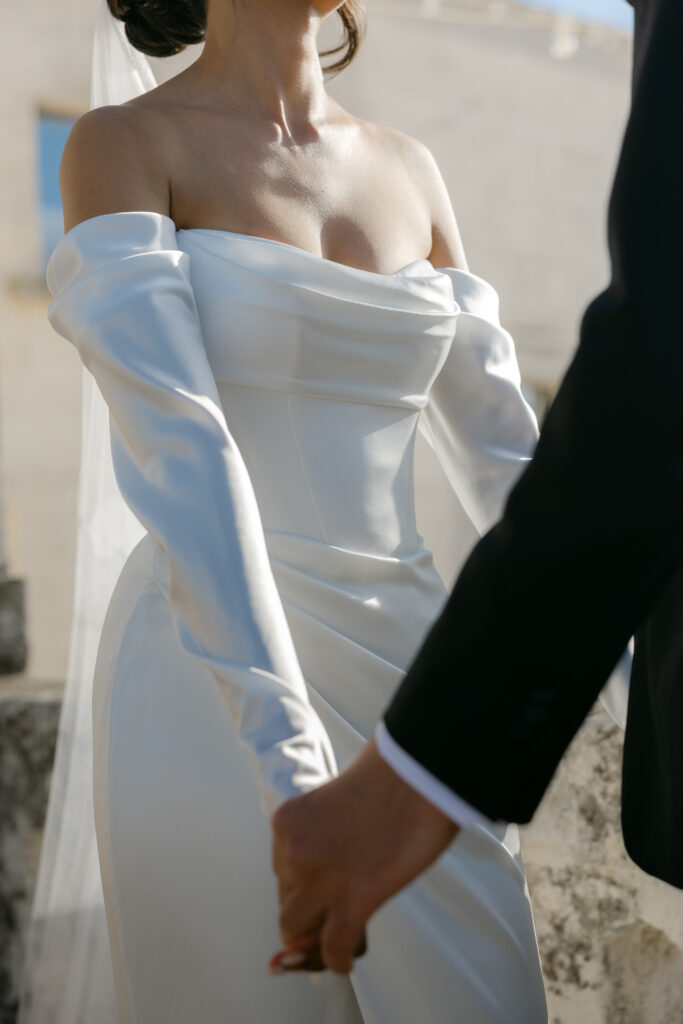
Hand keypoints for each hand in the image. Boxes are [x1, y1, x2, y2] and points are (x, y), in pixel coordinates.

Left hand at [271, 736, 458, 973]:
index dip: (307, 888)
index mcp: (286, 822)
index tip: (325, 893)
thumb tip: (332, 868)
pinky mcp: (353, 899)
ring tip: (352, 929)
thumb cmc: (389, 776)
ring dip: (322, 936)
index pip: (282, 873)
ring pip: (300, 931)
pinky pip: (332, 949)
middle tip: (340, 913)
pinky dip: (339, 959)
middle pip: (288, 903)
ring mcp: (319, 877)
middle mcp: (292, 851)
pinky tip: (351, 955)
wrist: (419, 769)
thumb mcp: (336, 801)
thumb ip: (323, 833)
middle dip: (312, 913)